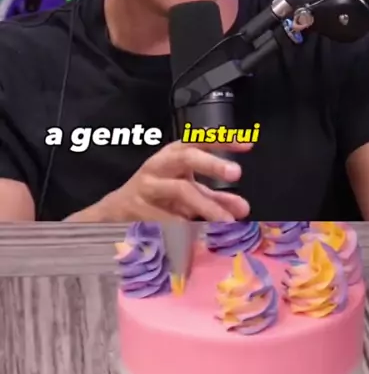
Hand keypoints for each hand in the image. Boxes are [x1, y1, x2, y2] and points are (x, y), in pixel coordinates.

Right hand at [107, 139, 252, 221]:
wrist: (115, 210)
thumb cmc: (158, 195)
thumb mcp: (186, 191)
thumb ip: (215, 198)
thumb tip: (243, 209)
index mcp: (173, 155)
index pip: (199, 140)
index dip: (222, 140)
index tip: (247, 144)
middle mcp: (160, 165)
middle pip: (186, 157)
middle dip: (212, 164)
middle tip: (236, 173)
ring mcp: (147, 186)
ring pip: (180, 189)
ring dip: (206, 205)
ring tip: (226, 221)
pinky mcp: (137, 207)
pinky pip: (165, 215)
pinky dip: (183, 225)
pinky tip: (196, 232)